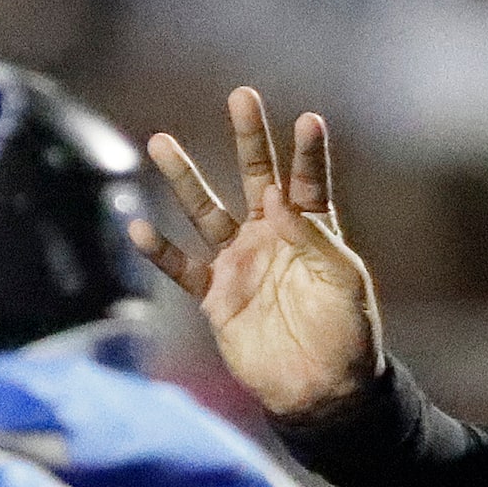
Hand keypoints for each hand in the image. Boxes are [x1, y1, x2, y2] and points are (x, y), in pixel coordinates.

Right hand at [130, 88, 383, 421]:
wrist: (321, 390)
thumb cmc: (348, 335)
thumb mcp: (345, 284)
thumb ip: (315, 239)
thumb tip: (278, 201)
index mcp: (313, 232)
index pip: (307, 182)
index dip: (308, 152)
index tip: (309, 119)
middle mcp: (273, 238)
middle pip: (255, 177)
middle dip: (248, 139)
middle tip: (240, 96)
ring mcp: (241, 264)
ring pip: (206, 212)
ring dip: (185, 179)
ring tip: (160, 141)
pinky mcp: (216, 296)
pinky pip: (181, 267)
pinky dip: (159, 250)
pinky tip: (139, 226)